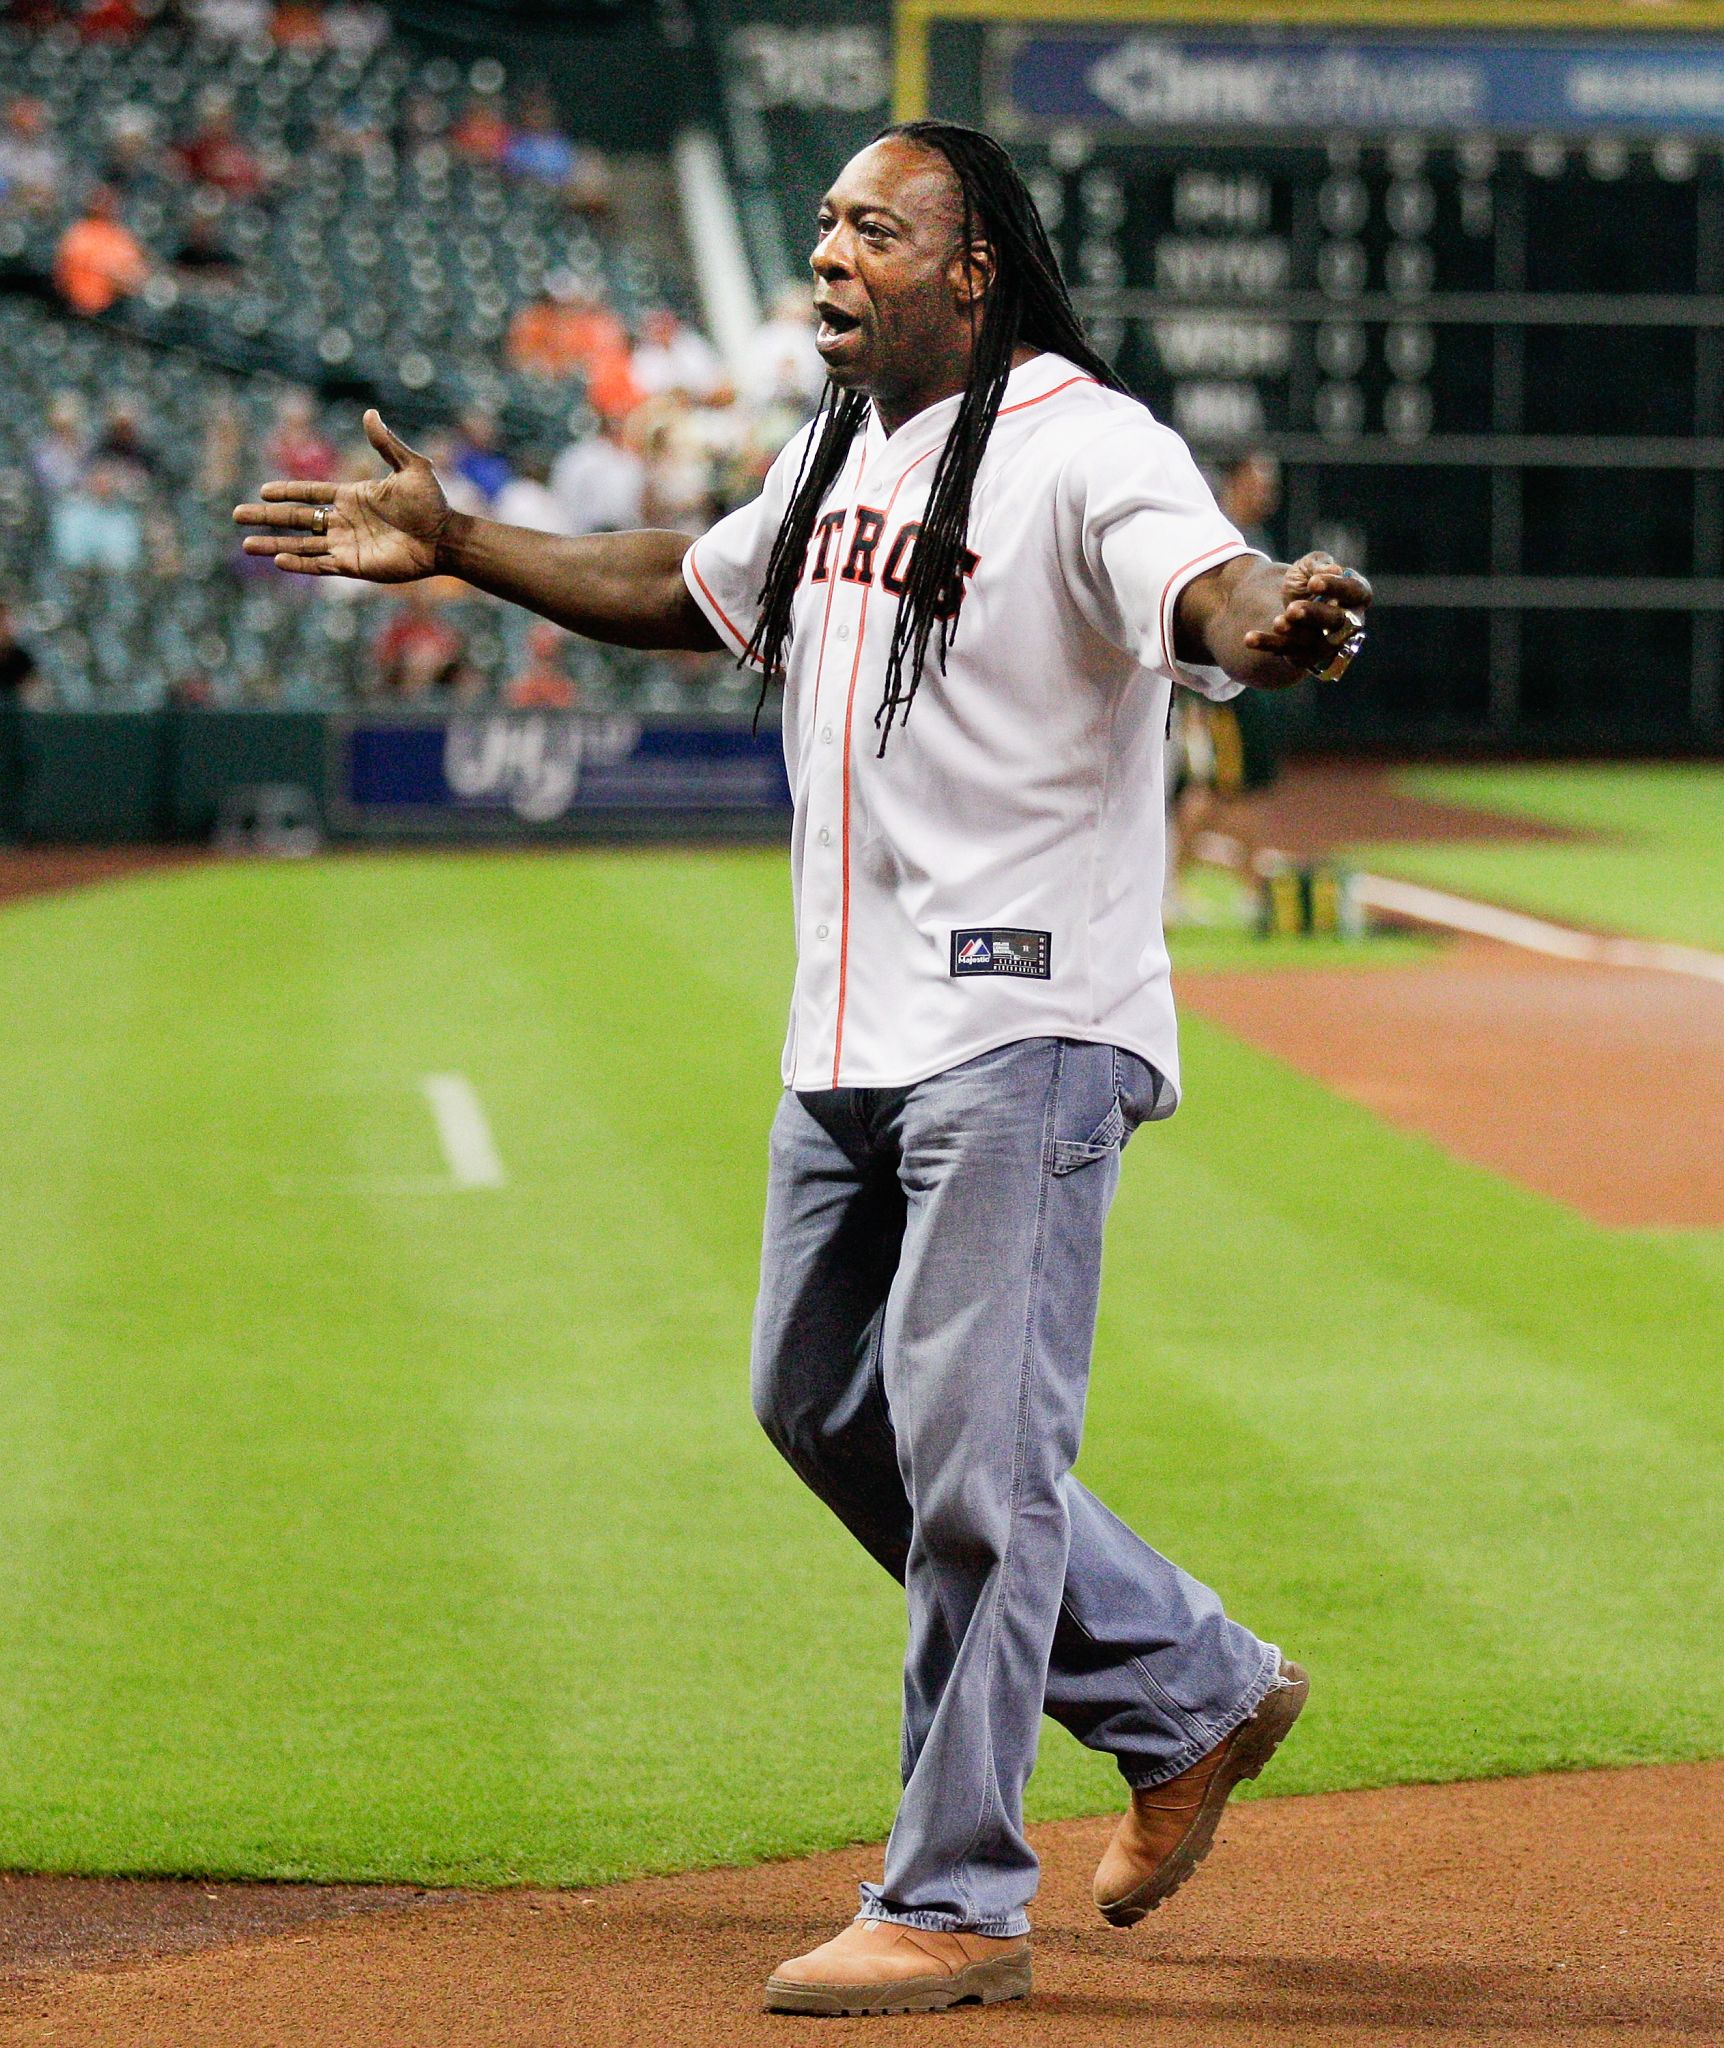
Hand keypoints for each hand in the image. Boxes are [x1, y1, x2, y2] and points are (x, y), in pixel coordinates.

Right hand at [233, 410, 450, 581]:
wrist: (444, 537)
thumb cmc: (430, 503)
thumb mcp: (410, 467)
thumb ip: (386, 444)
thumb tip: (370, 414)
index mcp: (351, 496)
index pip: (310, 493)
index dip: (287, 492)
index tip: (262, 492)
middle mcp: (344, 521)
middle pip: (297, 519)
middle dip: (267, 518)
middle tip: (237, 516)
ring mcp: (347, 544)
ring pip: (302, 545)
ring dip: (273, 544)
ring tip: (246, 545)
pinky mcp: (354, 566)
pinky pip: (320, 566)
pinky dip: (300, 564)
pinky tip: (278, 560)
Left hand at [1243, 552, 1372, 670]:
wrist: (1285, 601)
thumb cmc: (1306, 580)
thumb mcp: (1310, 565)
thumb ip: (1320, 565)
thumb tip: (1334, 570)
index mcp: (1356, 596)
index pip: (1357, 592)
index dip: (1337, 588)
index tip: (1314, 582)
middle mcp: (1348, 624)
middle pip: (1337, 622)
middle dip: (1314, 615)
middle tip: (1292, 608)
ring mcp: (1328, 644)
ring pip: (1314, 643)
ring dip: (1294, 634)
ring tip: (1277, 622)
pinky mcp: (1305, 657)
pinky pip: (1288, 654)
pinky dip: (1268, 645)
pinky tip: (1250, 638)